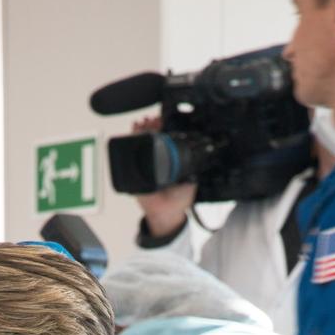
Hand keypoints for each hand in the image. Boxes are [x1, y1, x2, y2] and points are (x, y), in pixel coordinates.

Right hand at [132, 115, 196, 236]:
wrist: (165, 213)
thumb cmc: (178, 200)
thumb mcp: (190, 183)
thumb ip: (194, 172)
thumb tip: (202, 159)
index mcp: (171, 160)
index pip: (168, 139)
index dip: (166, 129)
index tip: (165, 121)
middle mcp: (158, 159)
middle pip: (154, 137)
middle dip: (153, 125)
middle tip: (154, 120)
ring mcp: (145, 163)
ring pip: (142, 141)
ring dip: (143, 129)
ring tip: (145, 123)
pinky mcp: (135, 169)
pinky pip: (132, 152)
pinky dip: (132, 138)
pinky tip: (135, 130)